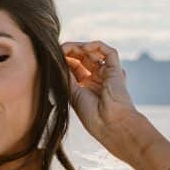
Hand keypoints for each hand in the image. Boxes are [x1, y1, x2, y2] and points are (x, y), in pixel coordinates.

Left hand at [61, 40, 140, 154]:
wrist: (110, 124)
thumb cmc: (92, 116)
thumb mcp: (73, 94)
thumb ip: (66, 76)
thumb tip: (58, 61)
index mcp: (86, 87)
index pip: (74, 68)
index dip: (64, 60)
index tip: (53, 57)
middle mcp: (97, 79)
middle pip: (83, 58)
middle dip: (70, 52)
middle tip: (59, 49)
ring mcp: (107, 74)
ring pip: (94, 53)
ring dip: (80, 47)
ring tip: (69, 48)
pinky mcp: (116, 70)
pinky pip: (108, 52)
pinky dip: (96, 46)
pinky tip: (83, 48)